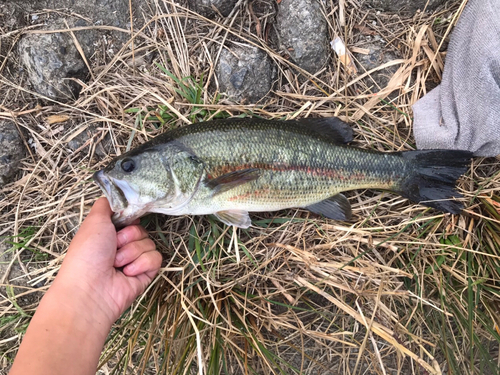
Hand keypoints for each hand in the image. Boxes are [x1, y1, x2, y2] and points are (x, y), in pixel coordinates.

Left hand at [53, 197, 161, 324]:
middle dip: (128, 237)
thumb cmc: (87, 255)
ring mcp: (134, 260)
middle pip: (141, 229)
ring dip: (132, 252)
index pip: (131, 218)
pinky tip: (127, 273)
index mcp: (109, 233)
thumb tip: (116, 195)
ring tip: (117, 264)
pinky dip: (141, 264)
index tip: (122, 222)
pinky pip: (155, 258)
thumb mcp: (93, 221)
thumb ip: (106, 205)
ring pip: (149, 243)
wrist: (91, 290)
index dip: (128, 219)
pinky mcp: (145, 273)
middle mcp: (121, 246)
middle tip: (114, 247)